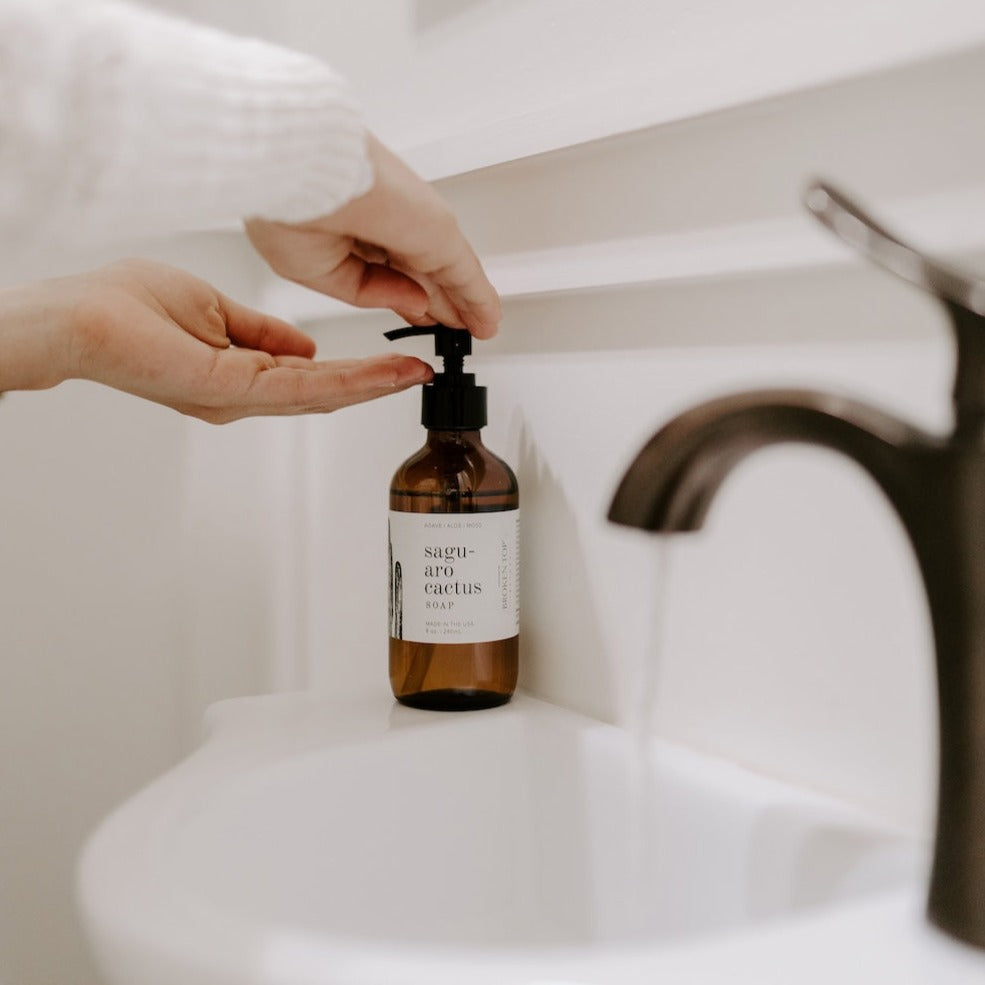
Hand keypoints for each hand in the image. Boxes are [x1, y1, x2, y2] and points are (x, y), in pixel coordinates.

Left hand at [0, 259, 432, 422]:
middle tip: (421, 374)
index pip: (311, 377)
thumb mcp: (213, 310)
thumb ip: (262, 332)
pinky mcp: (229, 390)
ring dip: (372, 385)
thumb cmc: (125, 308)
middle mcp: (241, 396)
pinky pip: (299, 386)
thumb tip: (303, 346)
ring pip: (319, 394)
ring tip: (413, 374)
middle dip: (376, 383)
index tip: (394, 362)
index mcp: (238, 375)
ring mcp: (237, 397)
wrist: (79, 315)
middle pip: (324, 393)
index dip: (357, 372)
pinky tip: (378, 375)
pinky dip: (346, 381)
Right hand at [245, 135, 500, 339]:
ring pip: (446, 276)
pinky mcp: (436, 234)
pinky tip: (488, 318)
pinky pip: (464, 275)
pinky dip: (479, 299)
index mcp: (351, 226)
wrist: (298, 172)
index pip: (389, 269)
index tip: (419, 313)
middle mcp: (387, 222)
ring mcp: (413, 226)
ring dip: (464, 303)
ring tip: (480, 326)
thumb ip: (369, 292)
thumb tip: (414, 303)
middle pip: (422, 272)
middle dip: (439, 302)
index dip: (406, 296)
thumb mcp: (321, 273)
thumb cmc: (286, 208)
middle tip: (455, 324)